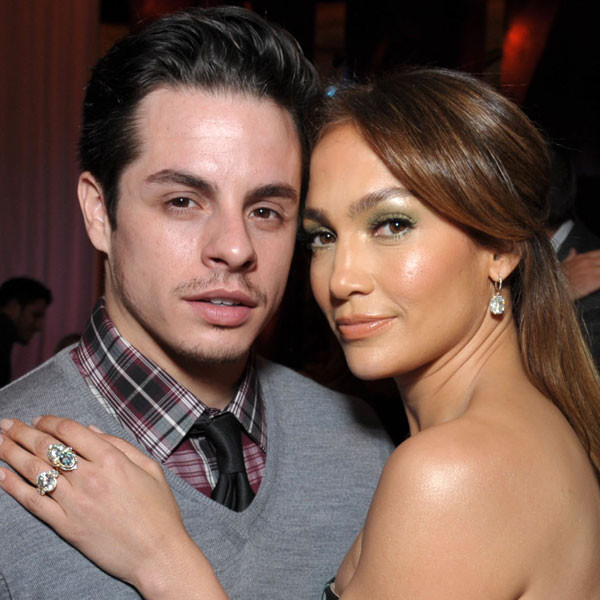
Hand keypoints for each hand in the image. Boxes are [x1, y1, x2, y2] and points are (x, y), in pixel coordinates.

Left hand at [0, 417, 226, 599]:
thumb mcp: (150, 468)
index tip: (38, 419)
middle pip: (47, 448)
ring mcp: (74, 502)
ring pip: (35, 471)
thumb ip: (120, 445)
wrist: (157, 553)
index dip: (50, 421)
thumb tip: (91, 429)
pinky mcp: (65, 526)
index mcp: (112, 459)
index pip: (70, 431)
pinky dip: (13, 487)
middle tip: (6, 424)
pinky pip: (33, 502)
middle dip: (23, 432)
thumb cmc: (159, 510)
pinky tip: (0, 475)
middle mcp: (89, 477)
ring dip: (12, 453)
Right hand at [561, 248, 599, 299]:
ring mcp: (593, 271)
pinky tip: (597, 283)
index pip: (599, 253)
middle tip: (597, 271)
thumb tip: (573, 251)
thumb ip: (571, 256)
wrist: (554, 289)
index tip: (598, 262)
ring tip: (596, 276)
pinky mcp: (595, 281)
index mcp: (582, 258)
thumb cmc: (557, 278)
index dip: (599, 257)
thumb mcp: (562, 264)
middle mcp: (589, 262)